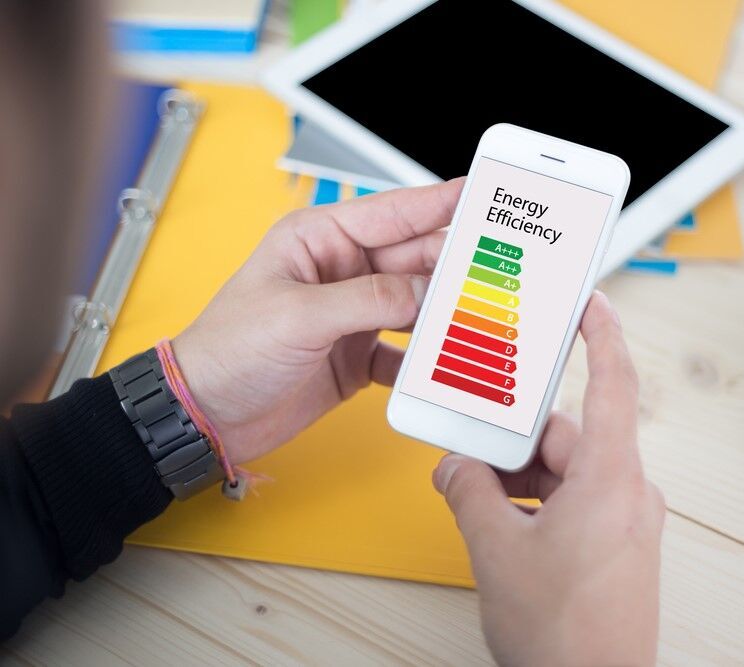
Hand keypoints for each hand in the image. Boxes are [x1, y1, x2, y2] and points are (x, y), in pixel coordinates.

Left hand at [173, 180, 462, 464]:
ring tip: (478, 314)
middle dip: (452, 265)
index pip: (393, 213)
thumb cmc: (227, 350)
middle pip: (413, 260)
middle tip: (495, 269)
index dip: (439, 203)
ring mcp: (352, 315)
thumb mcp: (298, 316)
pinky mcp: (357, 355)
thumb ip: (368, 300)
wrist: (207, 416)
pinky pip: (405, 353)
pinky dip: (423, 362)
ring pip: (415, 305)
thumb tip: (424, 292)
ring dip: (443, 312)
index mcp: (320, 240)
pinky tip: (439, 366)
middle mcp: (341, 272)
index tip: (481, 195)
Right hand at [432, 292, 664, 666]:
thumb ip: (470, 494)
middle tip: (471, 448)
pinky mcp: (617, 546)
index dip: (603, 335)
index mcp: (610, 479)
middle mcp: (628, 493)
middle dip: (514, 443)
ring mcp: (626, 522)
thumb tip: (456, 469)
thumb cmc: (565, 634)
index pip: (613, 384)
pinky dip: (537, 503)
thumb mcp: (496, 550)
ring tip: (477, 497)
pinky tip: (502, 523)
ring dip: (520, 479)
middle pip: (566, 436)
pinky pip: (575, 501)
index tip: (591, 303)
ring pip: (566, 472)